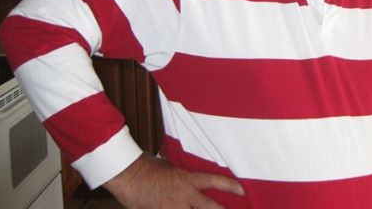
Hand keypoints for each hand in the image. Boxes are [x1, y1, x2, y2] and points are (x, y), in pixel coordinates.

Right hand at [103, 153, 244, 207]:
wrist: (129, 177)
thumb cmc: (149, 168)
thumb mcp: (172, 167)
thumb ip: (185, 175)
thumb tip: (193, 180)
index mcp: (187, 180)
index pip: (213, 181)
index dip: (229, 186)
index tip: (241, 190)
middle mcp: (183, 197)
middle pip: (209, 208)